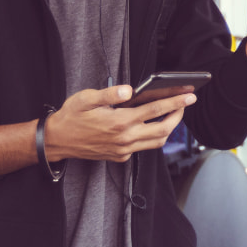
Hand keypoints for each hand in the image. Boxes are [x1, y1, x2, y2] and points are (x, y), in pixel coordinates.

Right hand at [43, 84, 194, 162]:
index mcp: (119, 121)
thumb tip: (129, 90)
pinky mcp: (120, 157)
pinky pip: (143, 148)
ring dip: (169, 128)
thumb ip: (109, 93)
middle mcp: (125, 138)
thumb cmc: (71, 117)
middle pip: (164, 129)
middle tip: (185, 104)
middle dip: (178, 115)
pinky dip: (153, 137)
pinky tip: (152, 126)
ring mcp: (123, 150)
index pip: (155, 109)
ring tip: (173, 114)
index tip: (189, 95)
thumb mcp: (86, 98)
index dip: (175, 102)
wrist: (57, 141)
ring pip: (157, 142)